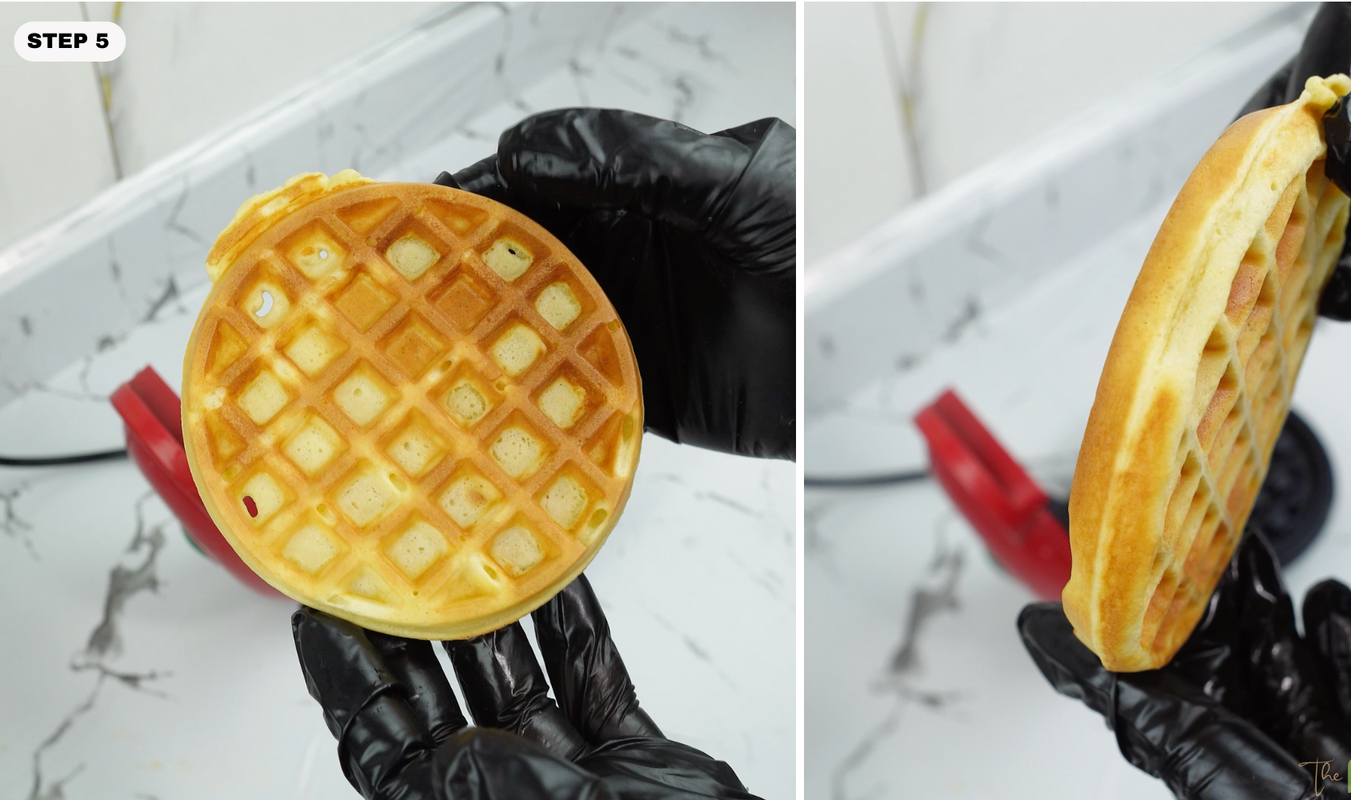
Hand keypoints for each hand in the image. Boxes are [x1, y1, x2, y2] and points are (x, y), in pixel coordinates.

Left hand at [292, 575, 758, 799]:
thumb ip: (508, 789)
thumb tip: (455, 753)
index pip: (384, 749)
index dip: (350, 684)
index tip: (321, 621)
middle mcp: (513, 793)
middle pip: (441, 707)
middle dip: (415, 634)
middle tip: (392, 568)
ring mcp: (570, 774)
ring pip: (516, 683)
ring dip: (497, 619)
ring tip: (473, 558)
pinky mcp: (626, 755)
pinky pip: (591, 679)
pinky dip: (577, 630)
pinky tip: (563, 586)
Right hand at [436, 109, 795, 458]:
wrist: (857, 363)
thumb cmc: (820, 258)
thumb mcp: (739, 188)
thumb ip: (640, 162)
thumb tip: (536, 147)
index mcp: (649, 191)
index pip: (550, 177)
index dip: (491, 187)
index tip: (437, 202)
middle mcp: (630, 252)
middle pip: (530, 250)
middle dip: (470, 259)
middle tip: (406, 273)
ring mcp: (630, 318)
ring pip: (535, 315)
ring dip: (484, 325)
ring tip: (419, 333)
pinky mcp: (639, 385)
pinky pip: (569, 385)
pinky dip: (527, 389)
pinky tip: (483, 390)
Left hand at [1018, 530, 1350, 798]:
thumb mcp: (1244, 784)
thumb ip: (1178, 739)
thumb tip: (1117, 691)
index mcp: (1231, 784)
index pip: (1147, 715)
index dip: (1097, 662)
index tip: (1047, 620)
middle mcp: (1278, 777)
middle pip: (1218, 681)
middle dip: (1197, 607)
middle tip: (1182, 544)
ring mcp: (1339, 771)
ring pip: (1288, 678)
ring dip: (1267, 610)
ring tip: (1250, 552)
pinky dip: (1348, 649)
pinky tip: (1330, 603)